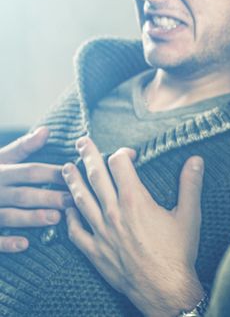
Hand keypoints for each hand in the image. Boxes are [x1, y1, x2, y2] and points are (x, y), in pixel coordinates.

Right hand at [0, 126, 71, 251]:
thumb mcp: (0, 158)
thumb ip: (22, 147)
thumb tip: (46, 130)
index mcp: (2, 172)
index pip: (30, 171)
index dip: (53, 173)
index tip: (75, 176)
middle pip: (23, 194)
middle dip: (48, 197)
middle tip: (72, 200)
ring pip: (9, 215)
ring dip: (31, 218)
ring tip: (55, 218)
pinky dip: (6, 242)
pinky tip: (25, 244)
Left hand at [62, 137, 204, 316]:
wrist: (164, 288)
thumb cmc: (178, 252)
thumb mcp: (189, 215)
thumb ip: (190, 184)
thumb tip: (195, 160)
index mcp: (135, 200)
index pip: (120, 165)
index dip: (122, 154)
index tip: (128, 154)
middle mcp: (114, 213)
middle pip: (95, 177)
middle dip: (88, 156)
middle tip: (81, 142)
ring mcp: (101, 232)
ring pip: (80, 200)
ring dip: (72, 181)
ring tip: (66, 169)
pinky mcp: (95, 251)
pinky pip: (75, 231)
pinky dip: (70, 217)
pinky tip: (68, 210)